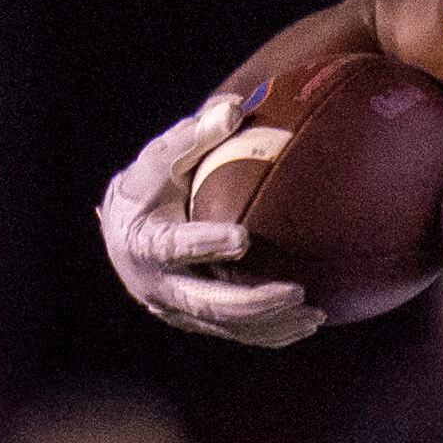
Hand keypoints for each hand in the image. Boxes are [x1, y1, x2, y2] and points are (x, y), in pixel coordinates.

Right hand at [97, 94, 323, 347]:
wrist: (126, 232)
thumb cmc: (150, 187)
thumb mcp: (162, 159)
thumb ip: (195, 137)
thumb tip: (235, 108)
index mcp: (143, 241)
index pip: (174, 246)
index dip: (205, 244)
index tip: (243, 238)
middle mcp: (156, 284)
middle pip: (206, 301)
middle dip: (252, 301)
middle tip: (297, 291)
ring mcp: (176, 309)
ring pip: (225, 326)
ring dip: (271, 324)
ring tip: (315, 315)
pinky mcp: (196, 323)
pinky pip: (234, 334)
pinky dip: (269, 334)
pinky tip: (306, 326)